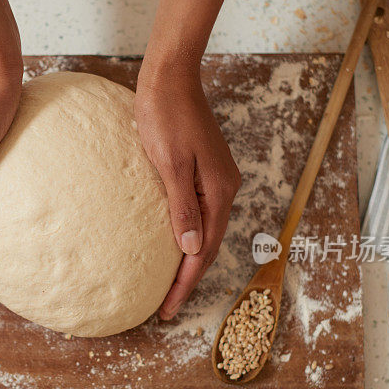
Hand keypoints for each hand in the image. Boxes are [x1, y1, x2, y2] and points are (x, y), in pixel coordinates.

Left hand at [135, 65, 240, 319]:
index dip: (184, 283)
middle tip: (165, 308)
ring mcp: (215, 180)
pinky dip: (186, 236)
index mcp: (218, 192)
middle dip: (187, 279)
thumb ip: (182, 208)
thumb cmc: (165, 117)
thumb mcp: (170, 165)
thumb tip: (189, 250)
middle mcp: (223, 189)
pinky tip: (171, 245)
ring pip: (204, 231)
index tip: (166, 309)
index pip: (202, 252)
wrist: (169, 79)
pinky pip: (198, 214)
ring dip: (187, 260)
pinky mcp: (203, 171)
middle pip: (206, 246)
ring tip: (168, 286)